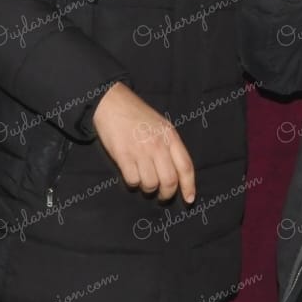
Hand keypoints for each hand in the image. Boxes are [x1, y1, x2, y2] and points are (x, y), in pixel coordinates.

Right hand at [92, 82, 195, 203]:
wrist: (112, 103)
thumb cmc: (137, 115)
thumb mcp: (162, 125)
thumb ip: (170, 145)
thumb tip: (178, 172)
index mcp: (171, 137)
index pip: (186, 167)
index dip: (189, 186)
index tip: (189, 199)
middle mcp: (158, 145)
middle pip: (169, 181)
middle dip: (167, 194)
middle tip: (162, 196)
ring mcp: (140, 151)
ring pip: (151, 184)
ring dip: (148, 189)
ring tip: (144, 182)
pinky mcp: (123, 155)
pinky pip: (133, 180)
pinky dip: (133, 183)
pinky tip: (131, 174)